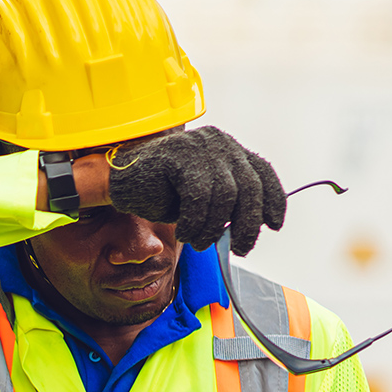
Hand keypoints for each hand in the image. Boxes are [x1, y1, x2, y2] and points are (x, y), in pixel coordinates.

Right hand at [106, 126, 285, 254]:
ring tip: (199, 242)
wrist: (119, 183)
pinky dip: (195, 221)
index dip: (273, 200)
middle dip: (247, 224)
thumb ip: (228, 205)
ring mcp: (198, 145)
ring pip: (225, 195)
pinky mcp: (179, 154)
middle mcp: (218, 142)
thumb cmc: (160, 193)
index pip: (261, 172)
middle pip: (249, 186)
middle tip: (240, 249)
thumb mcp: (204, 200)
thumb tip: (251, 229)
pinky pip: (199, 195)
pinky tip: (186, 233)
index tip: (272, 225)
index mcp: (227, 148)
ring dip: (213, 228)